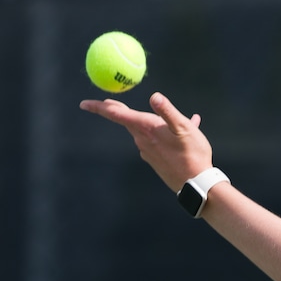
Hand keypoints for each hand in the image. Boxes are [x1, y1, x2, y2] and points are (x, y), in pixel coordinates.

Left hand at [80, 92, 211, 191]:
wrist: (196, 184)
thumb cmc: (192, 154)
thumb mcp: (184, 128)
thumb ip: (167, 111)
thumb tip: (154, 96)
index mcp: (146, 128)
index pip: (116, 114)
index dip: (99, 107)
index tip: (83, 104)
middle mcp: (142, 140)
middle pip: (126, 121)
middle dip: (117, 110)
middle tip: (108, 103)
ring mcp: (147, 151)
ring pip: (144, 131)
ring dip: (152, 123)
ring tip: (173, 120)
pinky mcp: (155, 160)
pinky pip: (155, 142)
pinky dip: (164, 135)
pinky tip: (181, 136)